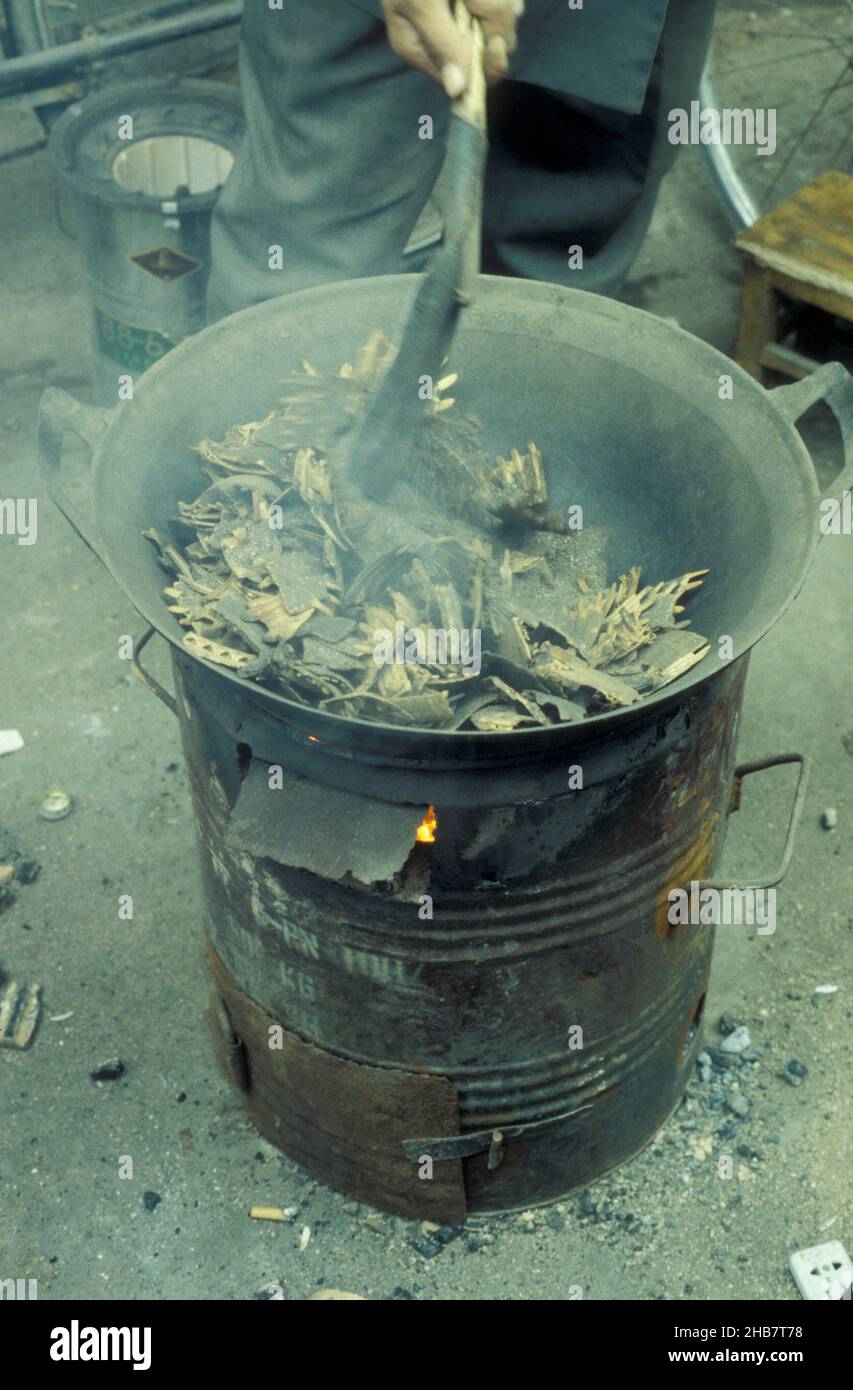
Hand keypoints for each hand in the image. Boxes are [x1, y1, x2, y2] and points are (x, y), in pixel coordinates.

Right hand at [380, 0, 521, 96]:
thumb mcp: (420, 3)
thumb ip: (440, 43)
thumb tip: (456, 91)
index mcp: (422, 51)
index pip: (466, 81)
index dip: (485, 64)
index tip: (494, 42)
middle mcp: (443, 40)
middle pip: (489, 51)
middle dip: (495, 23)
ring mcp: (461, 18)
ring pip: (502, 23)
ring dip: (500, 3)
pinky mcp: (474, 3)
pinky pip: (505, 5)